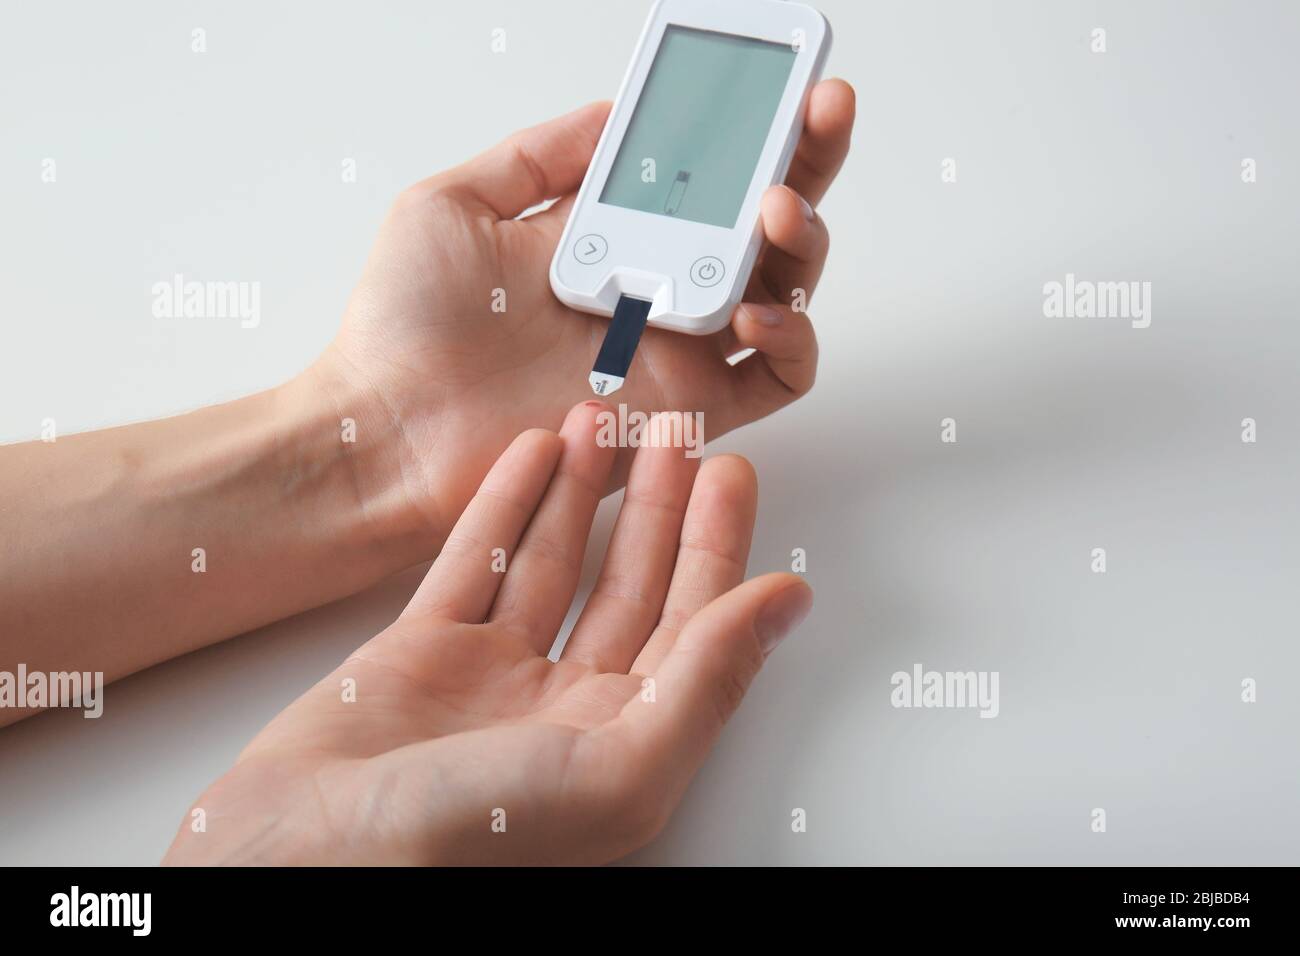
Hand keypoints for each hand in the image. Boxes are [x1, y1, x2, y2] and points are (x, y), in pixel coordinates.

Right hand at [163, 402, 811, 864]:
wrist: (299, 857)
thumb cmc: (462, 841)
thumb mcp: (618, 766)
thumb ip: (706, 677)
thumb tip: (789, 603)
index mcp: (626, 748)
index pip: (693, 627)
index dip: (718, 546)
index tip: (732, 471)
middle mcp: (565, 714)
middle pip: (631, 587)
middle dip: (659, 507)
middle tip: (678, 432)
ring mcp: (492, 681)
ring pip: (555, 564)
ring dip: (584, 491)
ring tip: (607, 420)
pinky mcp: (423, 655)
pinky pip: (477, 561)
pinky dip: (506, 504)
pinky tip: (534, 453)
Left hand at [307, 81, 854, 545]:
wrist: (392, 433)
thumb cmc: (405, 329)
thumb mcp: (456, 204)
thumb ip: (539, 157)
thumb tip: (614, 112)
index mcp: (607, 234)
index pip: (700, 172)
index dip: (750, 126)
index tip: (780, 79)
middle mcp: (652, 286)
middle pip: (760, 218)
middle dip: (807, 160)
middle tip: (822, 111)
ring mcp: (675, 347)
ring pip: (784, 286)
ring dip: (801, 240)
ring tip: (776, 208)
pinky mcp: (687, 408)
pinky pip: (777, 375)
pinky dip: (792, 338)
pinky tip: (754, 308)